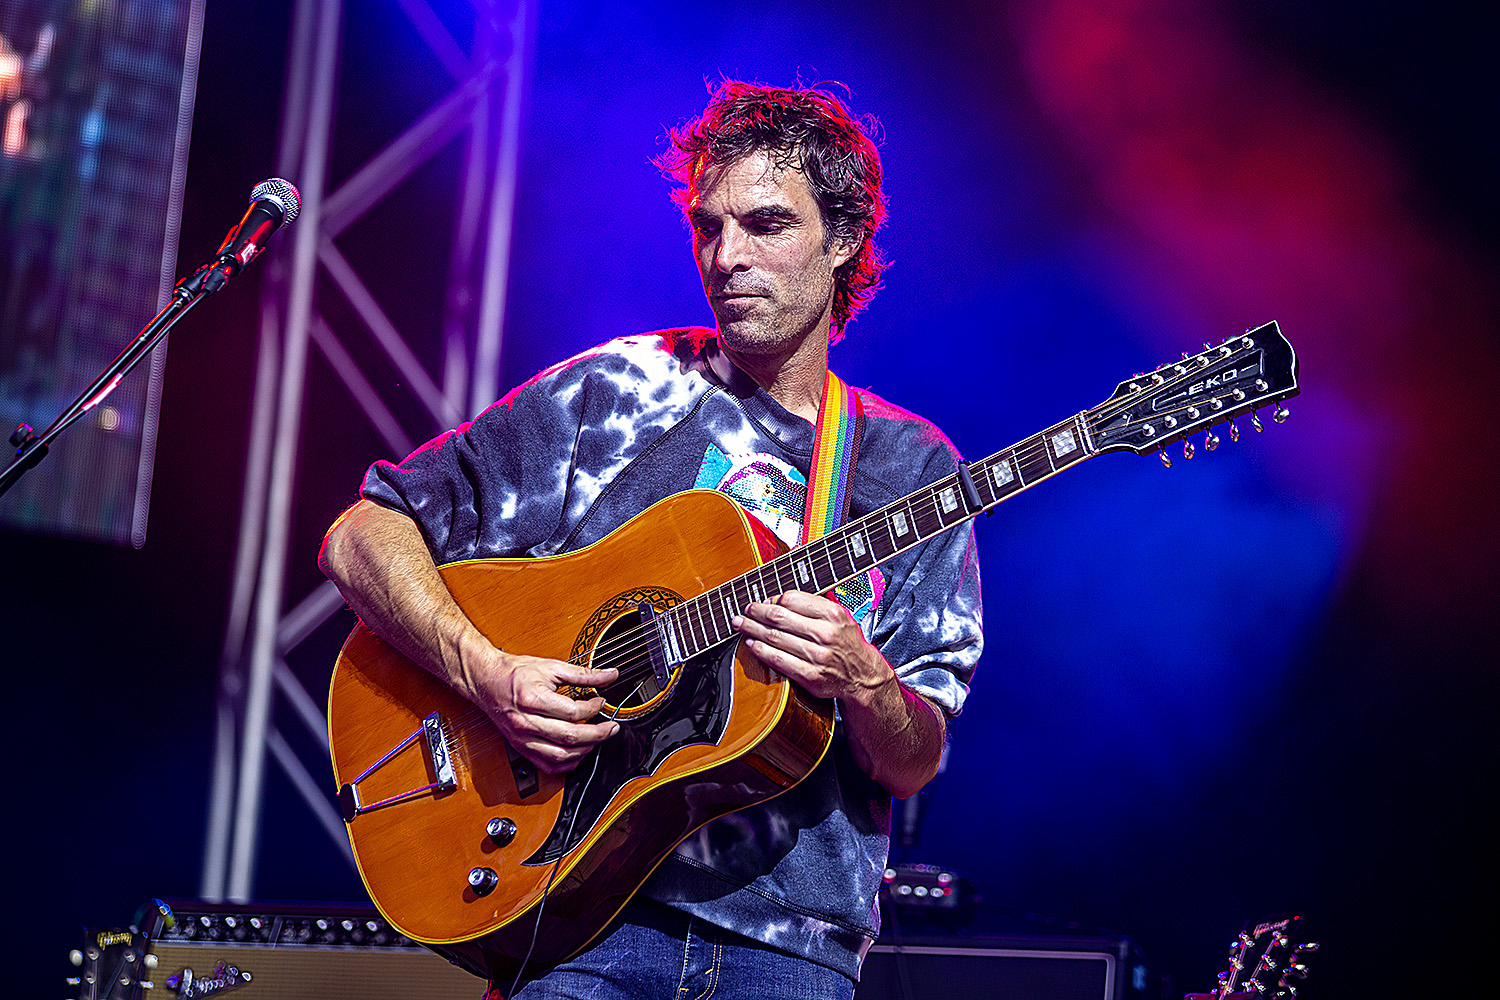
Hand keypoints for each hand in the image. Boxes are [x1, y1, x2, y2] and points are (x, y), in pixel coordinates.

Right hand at [458, 636, 620, 774]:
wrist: (486, 681)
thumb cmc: (515, 673)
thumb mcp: (551, 666)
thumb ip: (583, 674)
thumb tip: (610, 675)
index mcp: (532, 699)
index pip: (572, 712)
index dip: (593, 709)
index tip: (602, 702)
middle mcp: (526, 722)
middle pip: (569, 737)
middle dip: (597, 734)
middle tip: (611, 727)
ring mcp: (522, 738)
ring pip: (560, 756)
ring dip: (585, 750)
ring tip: (598, 739)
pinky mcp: (521, 747)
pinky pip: (547, 766)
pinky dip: (567, 764)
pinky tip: (579, 753)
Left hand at [732, 590, 893, 704]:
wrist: (863, 676)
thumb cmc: (846, 643)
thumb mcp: (839, 616)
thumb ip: (813, 605)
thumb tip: (777, 599)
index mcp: (833, 614)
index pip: (792, 599)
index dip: (772, 599)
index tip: (762, 601)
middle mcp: (826, 633)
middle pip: (779, 617)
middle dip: (756, 612)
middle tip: (744, 610)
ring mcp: (817, 656)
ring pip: (775, 638)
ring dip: (752, 629)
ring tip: (740, 624)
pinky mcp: (810, 676)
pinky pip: (778, 660)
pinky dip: (761, 651)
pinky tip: (751, 644)